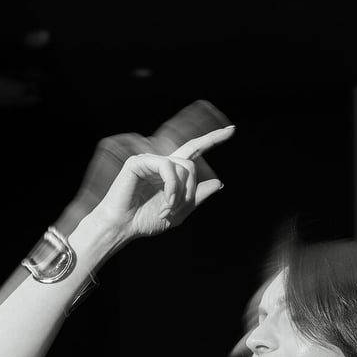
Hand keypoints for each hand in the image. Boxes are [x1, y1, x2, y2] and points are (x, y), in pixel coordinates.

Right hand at [54, 99, 231, 234]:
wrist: (123, 227)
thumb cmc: (145, 220)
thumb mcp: (179, 212)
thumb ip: (197, 197)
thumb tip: (219, 183)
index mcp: (171, 173)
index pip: (195, 150)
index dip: (213, 139)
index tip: (232, 129)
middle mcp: (162, 163)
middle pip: (191, 163)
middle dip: (191, 189)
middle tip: (178, 208)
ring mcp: (150, 160)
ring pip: (182, 168)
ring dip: (180, 193)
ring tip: (168, 210)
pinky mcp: (139, 161)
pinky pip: (167, 168)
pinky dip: (171, 187)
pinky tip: (166, 201)